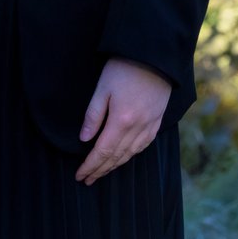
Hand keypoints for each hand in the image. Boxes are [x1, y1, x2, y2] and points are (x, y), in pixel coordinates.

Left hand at [76, 57, 170, 184]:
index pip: (103, 151)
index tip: (80, 175)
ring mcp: (150, 126)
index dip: (91, 166)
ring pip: (131, 154)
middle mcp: (138, 128)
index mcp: (121, 121)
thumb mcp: (102, 89)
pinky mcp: (157, 122)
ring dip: (115, 166)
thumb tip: (84, 139)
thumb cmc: (123, 69)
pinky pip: (143, 146)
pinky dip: (130, 156)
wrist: (154, 59)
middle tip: (87, 179)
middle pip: (117, 157)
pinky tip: (123, 158)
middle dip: (100, 170)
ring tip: (101, 172)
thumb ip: (93, 115)